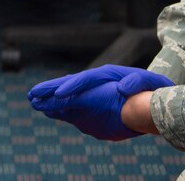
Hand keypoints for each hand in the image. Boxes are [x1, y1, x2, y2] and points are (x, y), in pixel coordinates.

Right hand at [27, 65, 172, 140]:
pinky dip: (57, 107)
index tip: (60, 95)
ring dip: (49, 97)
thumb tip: (122, 88)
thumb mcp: (149, 82)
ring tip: (32, 99)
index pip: (86, 80)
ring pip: (66, 93)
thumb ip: (136, 82)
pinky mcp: (90, 103)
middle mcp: (95, 82)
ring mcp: (91, 92)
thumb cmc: (151, 89)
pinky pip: (70, 105)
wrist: (152, 98)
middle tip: (33, 94)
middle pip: (69, 83)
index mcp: (106, 75)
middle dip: (51, 89)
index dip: (72, 87)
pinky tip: (45, 109)